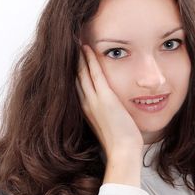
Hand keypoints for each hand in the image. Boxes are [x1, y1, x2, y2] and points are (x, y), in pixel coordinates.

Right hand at [75, 44, 143, 159]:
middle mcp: (86, 104)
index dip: (74, 72)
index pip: (77, 86)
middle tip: (71, 46)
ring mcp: (94, 101)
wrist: (122, 151)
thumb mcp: (108, 126)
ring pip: (82, 73)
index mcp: (86, 111)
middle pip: (75, 77)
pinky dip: (90, 60)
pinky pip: (95, 74)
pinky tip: (88, 49)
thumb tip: (111, 109)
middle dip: (73, 61)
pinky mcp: (105, 99)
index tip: (74, 60)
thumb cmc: (119, 142)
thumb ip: (105, 114)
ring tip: (77, 43)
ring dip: (79, 57)